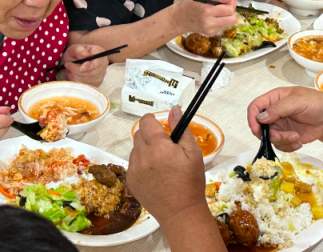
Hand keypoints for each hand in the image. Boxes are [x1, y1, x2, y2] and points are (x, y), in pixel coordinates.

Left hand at [62, 44, 108, 85]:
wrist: (73, 61)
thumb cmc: (74, 54)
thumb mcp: (73, 49)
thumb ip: (78, 50)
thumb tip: (84, 55)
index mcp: (99, 52)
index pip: (98, 62)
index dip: (90, 66)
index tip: (81, 68)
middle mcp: (103, 63)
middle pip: (93, 72)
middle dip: (78, 70)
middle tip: (68, 65)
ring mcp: (101, 73)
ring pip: (89, 79)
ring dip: (77, 76)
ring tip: (70, 70)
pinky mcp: (98, 81)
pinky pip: (88, 84)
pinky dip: (79, 81)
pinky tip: (74, 75)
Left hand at [127, 106, 207, 221]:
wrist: (181, 212)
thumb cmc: (190, 182)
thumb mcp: (193, 152)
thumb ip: (181, 128)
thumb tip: (174, 109)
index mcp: (158, 146)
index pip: (146, 121)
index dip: (154, 120)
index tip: (161, 126)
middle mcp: (142, 156)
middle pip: (139, 133)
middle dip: (150, 135)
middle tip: (165, 146)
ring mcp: (133, 169)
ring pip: (135, 148)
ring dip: (145, 149)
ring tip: (161, 163)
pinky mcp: (130, 181)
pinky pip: (132, 163)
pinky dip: (141, 164)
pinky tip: (155, 174)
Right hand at [176, 0, 237, 35]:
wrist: (179, 19)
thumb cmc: (190, 3)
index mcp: (207, 11)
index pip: (229, 10)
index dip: (232, 3)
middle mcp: (210, 23)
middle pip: (232, 20)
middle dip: (232, 11)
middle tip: (226, 5)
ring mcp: (210, 30)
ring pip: (229, 24)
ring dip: (228, 16)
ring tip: (220, 11)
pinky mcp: (210, 34)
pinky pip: (223, 27)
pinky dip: (222, 21)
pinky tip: (215, 17)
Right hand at [247, 87, 322, 151]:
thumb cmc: (316, 103)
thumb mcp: (297, 101)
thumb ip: (278, 108)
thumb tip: (261, 117)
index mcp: (274, 99)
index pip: (256, 106)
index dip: (252, 117)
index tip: (256, 129)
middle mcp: (274, 113)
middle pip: (260, 126)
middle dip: (269, 134)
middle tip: (280, 136)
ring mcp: (280, 125)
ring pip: (270, 138)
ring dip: (282, 140)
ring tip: (296, 137)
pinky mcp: (286, 136)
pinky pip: (280, 145)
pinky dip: (288, 146)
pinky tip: (299, 141)